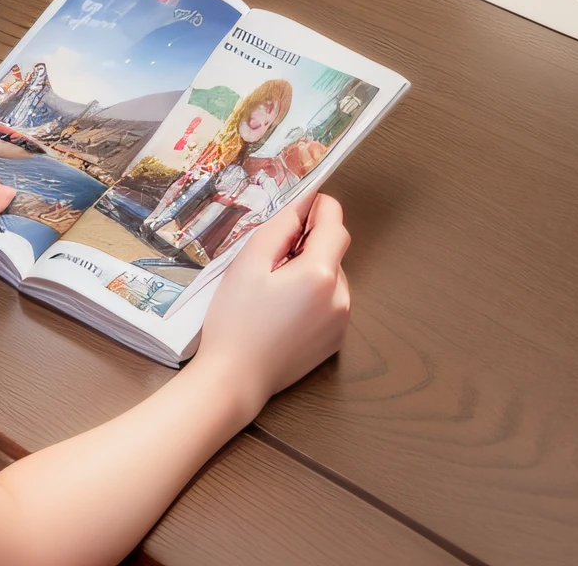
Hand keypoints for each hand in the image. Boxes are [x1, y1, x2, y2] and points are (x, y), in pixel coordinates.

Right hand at [192, 192, 351, 417]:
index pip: (334, 225)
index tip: (307, 199)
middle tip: (272, 251)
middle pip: (333, 252)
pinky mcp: (335, 341)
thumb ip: (279, 229)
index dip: (322, 207)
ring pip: (332, 278)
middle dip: (309, 243)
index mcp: (320, 274)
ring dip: (311, 270)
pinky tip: (282, 309)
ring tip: (273, 286)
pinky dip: (313, 296)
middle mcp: (341, 297)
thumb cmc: (235, 321)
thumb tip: (301, 206)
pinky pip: (330, 304)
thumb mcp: (248, 264)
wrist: (236, 378)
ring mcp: (341, 322)